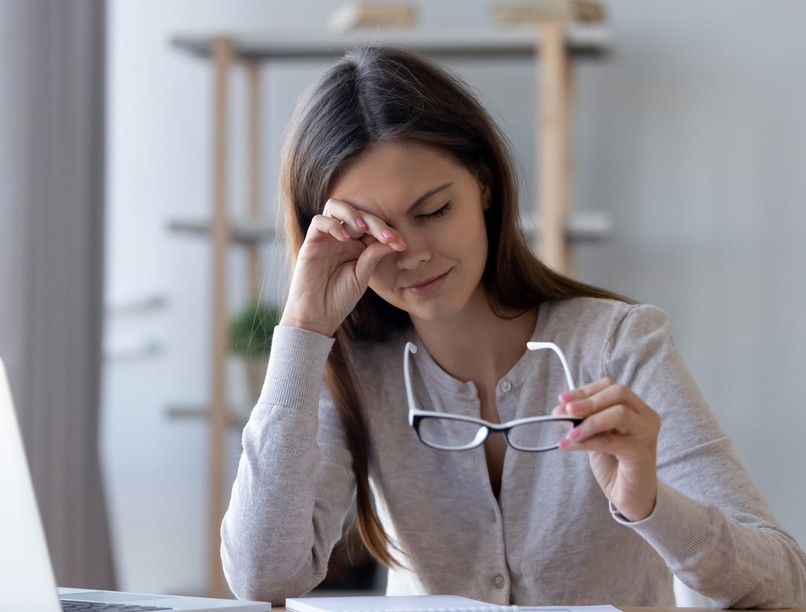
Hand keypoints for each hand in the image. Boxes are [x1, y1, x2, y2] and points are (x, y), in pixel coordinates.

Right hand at [280, 199, 406, 336]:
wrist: (317, 316)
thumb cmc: (339, 298)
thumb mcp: (362, 276)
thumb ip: (372, 256)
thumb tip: (390, 240)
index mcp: (357, 245)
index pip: (373, 227)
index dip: (388, 231)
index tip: (402, 245)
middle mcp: (342, 237)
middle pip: (358, 214)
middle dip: (376, 223)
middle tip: (388, 237)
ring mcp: (326, 238)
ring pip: (336, 207)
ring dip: (353, 214)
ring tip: (364, 229)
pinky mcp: (311, 243)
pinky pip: (319, 222)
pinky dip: (333, 225)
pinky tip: (346, 239)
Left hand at [553, 378, 660, 521]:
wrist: (630, 496)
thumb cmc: (614, 463)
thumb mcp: (594, 436)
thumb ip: (582, 421)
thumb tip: (559, 409)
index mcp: (636, 408)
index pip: (611, 387)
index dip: (586, 390)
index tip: (562, 399)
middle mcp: (646, 417)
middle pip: (619, 393)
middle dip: (588, 400)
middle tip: (565, 411)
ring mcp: (646, 434)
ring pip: (619, 413)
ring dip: (589, 421)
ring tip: (568, 432)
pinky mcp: (641, 453)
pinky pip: (611, 440)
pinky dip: (587, 441)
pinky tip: (568, 445)